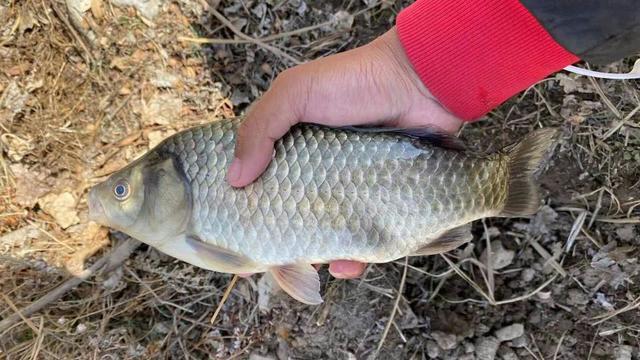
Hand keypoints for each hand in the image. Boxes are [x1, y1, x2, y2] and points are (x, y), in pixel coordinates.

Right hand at [228, 27, 462, 278]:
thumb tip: (233, 180)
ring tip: (311, 267)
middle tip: (271, 263)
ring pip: (327, 233)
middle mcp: (320, 172)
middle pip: (294, 215)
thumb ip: (261, 128)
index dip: (248, 207)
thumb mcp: (296, 92)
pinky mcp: (381, 201)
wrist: (420, 84)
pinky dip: (355, 257)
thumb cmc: (353, 83)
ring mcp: (351, 189)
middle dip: (282, 240)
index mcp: (294, 149)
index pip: (264, 183)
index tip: (237, 234)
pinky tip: (344, 264)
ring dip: (317, 255)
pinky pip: (366, 238)